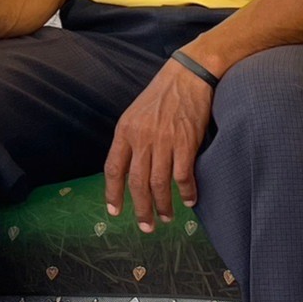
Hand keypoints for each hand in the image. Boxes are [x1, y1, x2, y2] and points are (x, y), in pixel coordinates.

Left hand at [105, 59, 214, 233]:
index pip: (113, 169)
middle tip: (145, 227)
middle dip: (140, 209)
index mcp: (125, 131)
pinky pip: (183, 176)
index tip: (115, 211)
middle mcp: (141, 138)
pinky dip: (187, 192)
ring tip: (166, 219)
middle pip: (136, 183)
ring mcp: (164, 141)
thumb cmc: (163, 94)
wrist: (190, 73)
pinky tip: (189, 201)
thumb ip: (132, 139)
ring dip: (162, 206)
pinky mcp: (186, 142)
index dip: (113, 193)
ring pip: (159, 184)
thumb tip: (130, 168)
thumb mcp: (137, 114)